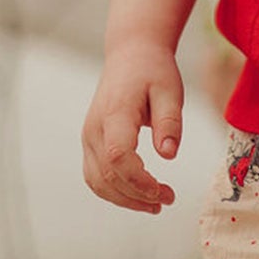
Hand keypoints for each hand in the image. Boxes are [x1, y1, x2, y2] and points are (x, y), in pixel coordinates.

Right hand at [81, 36, 185, 213]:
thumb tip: (168, 155)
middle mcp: (94, 128)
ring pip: (97, 181)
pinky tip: (138, 194)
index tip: (164, 191)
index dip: (139, 181)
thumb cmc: (153, 70)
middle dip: (137, 196)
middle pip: (106, 176)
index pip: (118, 157)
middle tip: (167, 200)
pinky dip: (114, 190)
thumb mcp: (170, 90)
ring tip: (155, 204)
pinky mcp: (90, 141)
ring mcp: (88, 136)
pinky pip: (95, 175)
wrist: (130, 54)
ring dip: (124, 199)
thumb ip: (170, 122)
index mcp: (115, 114)